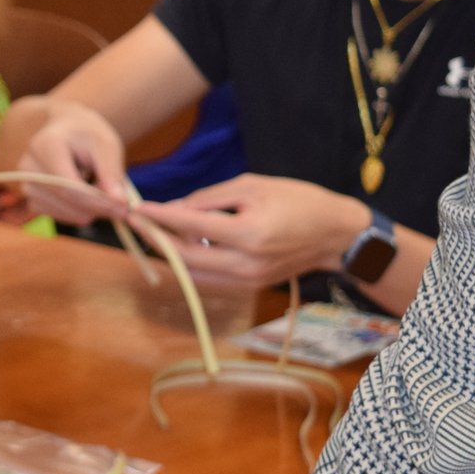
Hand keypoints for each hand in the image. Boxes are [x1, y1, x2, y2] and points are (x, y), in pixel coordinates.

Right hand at [10, 98, 135, 225]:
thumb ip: (112, 174)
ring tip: (96, 186)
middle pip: (66, 201)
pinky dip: (77, 211)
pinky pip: (59, 216)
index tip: (123, 209)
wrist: (66, 129)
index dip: (98, 202)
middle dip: (96, 207)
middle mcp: (28, 168)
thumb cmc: (87, 135)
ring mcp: (26, 185)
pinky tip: (83, 194)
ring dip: (88, 209)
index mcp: (45, 146)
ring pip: (64, 213)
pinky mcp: (31, 199)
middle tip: (119, 203)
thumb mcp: (106, 145)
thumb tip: (120, 204)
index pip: (70, 186)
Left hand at [135, 176, 368, 287]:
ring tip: (156, 234)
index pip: (192, 227)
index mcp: (249, 233)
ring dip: (172, 256)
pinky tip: (183, 247)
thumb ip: (211, 199)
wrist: (336, 235)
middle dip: (159, 240)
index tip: (139, 209)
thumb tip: (176, 208)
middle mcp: (246, 263)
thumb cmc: (298, 200)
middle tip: (139, 224)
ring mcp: (248, 280)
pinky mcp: (250, 287)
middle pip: (186, 258)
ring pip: (195, 273)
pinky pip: (210, 279)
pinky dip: (193, 264)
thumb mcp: (253, 186)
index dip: (161, 218)